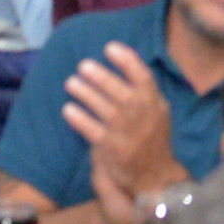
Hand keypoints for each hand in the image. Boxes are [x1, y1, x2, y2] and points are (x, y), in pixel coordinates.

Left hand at [63, 43, 183, 204]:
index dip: (127, 61)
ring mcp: (128, 134)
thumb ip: (141, 88)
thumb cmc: (150, 135)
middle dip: (102, 78)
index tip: (109, 47)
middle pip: (122, 93)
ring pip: (106, 111)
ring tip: (71, 83)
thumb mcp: (155, 109)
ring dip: (87, 95)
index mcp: (154, 103)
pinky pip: (94, 132)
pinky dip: (80, 120)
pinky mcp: (113, 151)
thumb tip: (121, 57)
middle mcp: (143, 117)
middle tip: (83, 66)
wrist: (155, 175)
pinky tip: (68, 109)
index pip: (144, 78)